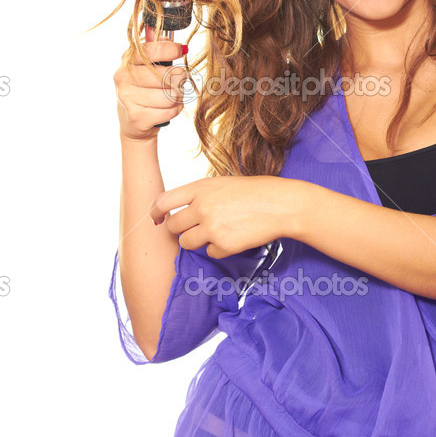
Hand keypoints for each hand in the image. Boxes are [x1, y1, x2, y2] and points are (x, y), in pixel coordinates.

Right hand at [113, 26, 188, 140]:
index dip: (171, 49)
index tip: (182, 50)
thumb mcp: (146, 66)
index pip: (152, 50)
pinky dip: (175, 109)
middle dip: (180, 78)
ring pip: (170, 94)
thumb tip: (178, 44)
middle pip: (167, 75)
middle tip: (180, 81)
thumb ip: (158, 50)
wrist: (133, 122)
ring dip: (178, 96)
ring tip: (173, 96)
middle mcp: (123, 77)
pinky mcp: (136, 116)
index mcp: (127, 61)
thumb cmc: (144, 89)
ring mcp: (127, 97)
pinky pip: (170, 110)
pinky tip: (168, 108)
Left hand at [149, 175, 302, 258]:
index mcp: (200, 188)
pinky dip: (218, 248)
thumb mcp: (222, 183)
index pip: (164, 201)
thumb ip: (199, 195)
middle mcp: (202, 207)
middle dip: (181, 229)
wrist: (280, 204)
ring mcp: (212, 227)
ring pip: (186, 243)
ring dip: (197, 241)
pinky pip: (209, 253)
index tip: (156, 219)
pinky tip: (233, 236)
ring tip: (216, 231)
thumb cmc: (253, 192)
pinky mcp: (223, 245)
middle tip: (196, 227)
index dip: (156, 212)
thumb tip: (178, 211)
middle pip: (174, 226)